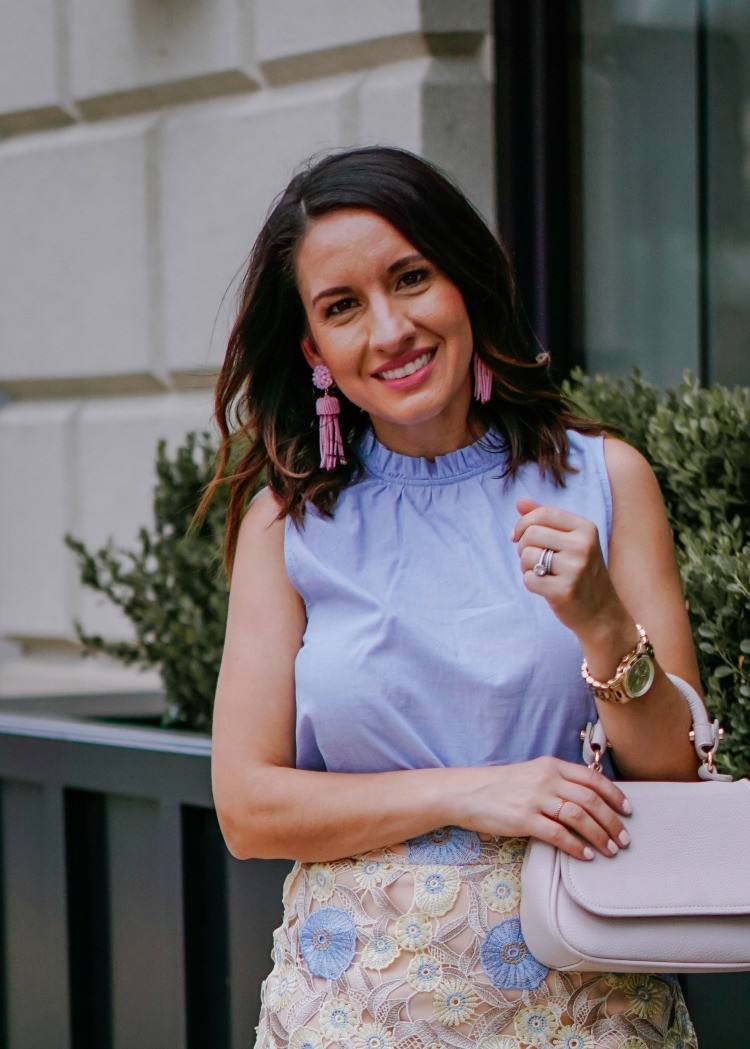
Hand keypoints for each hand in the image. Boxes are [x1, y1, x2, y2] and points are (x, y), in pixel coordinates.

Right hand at [458, 757, 631, 859]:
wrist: (468, 792)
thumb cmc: (502, 786)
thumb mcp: (533, 773)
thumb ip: (559, 781)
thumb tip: (590, 799)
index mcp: (551, 765)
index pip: (592, 779)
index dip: (615, 795)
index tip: (628, 811)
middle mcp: (546, 779)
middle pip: (591, 800)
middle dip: (613, 822)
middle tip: (625, 839)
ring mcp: (535, 798)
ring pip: (579, 817)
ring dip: (600, 836)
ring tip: (610, 850)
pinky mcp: (524, 819)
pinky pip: (558, 834)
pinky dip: (576, 846)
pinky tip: (585, 855)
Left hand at [510, 496, 628, 641]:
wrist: (602, 613)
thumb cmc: (582, 573)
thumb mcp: (572, 541)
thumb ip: (546, 520)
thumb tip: (520, 501)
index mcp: (586, 528)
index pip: (543, 513)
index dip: (523, 523)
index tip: (517, 536)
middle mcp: (583, 545)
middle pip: (531, 533)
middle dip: (522, 546)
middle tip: (532, 559)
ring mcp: (575, 568)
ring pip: (527, 555)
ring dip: (525, 566)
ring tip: (542, 573)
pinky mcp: (565, 590)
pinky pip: (529, 579)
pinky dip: (531, 583)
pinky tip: (545, 587)